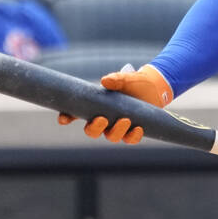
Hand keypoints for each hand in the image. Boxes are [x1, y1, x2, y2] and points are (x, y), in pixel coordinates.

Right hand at [57, 64, 172, 143]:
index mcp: (96, 106)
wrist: (154, 87)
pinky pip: (130, 139)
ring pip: (111, 136)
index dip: (66, 117)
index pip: (75, 114)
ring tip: (125, 120)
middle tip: (102, 119)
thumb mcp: (124, 79)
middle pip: (92, 131)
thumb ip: (115, 79)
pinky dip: (133, 136)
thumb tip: (105, 81)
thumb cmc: (133, 83)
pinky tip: (138, 128)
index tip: (63, 119)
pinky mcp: (133, 130)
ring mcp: (118, 126)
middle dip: (94, 128)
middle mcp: (104, 120)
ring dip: (116, 131)